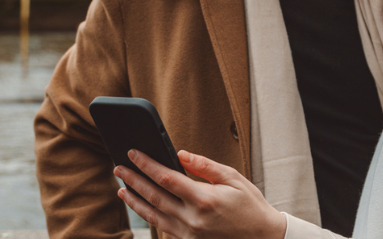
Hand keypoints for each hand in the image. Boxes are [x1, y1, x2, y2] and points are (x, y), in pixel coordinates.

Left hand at [114, 149, 286, 238]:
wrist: (263, 238)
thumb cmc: (250, 206)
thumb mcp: (233, 179)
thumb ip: (204, 166)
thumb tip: (180, 154)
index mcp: (204, 200)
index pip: (166, 178)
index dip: (146, 164)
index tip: (133, 153)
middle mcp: (193, 220)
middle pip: (154, 197)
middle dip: (133, 180)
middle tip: (118, 168)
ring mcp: (190, 235)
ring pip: (153, 216)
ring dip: (135, 201)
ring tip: (121, 188)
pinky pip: (163, 228)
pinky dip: (149, 216)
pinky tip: (141, 206)